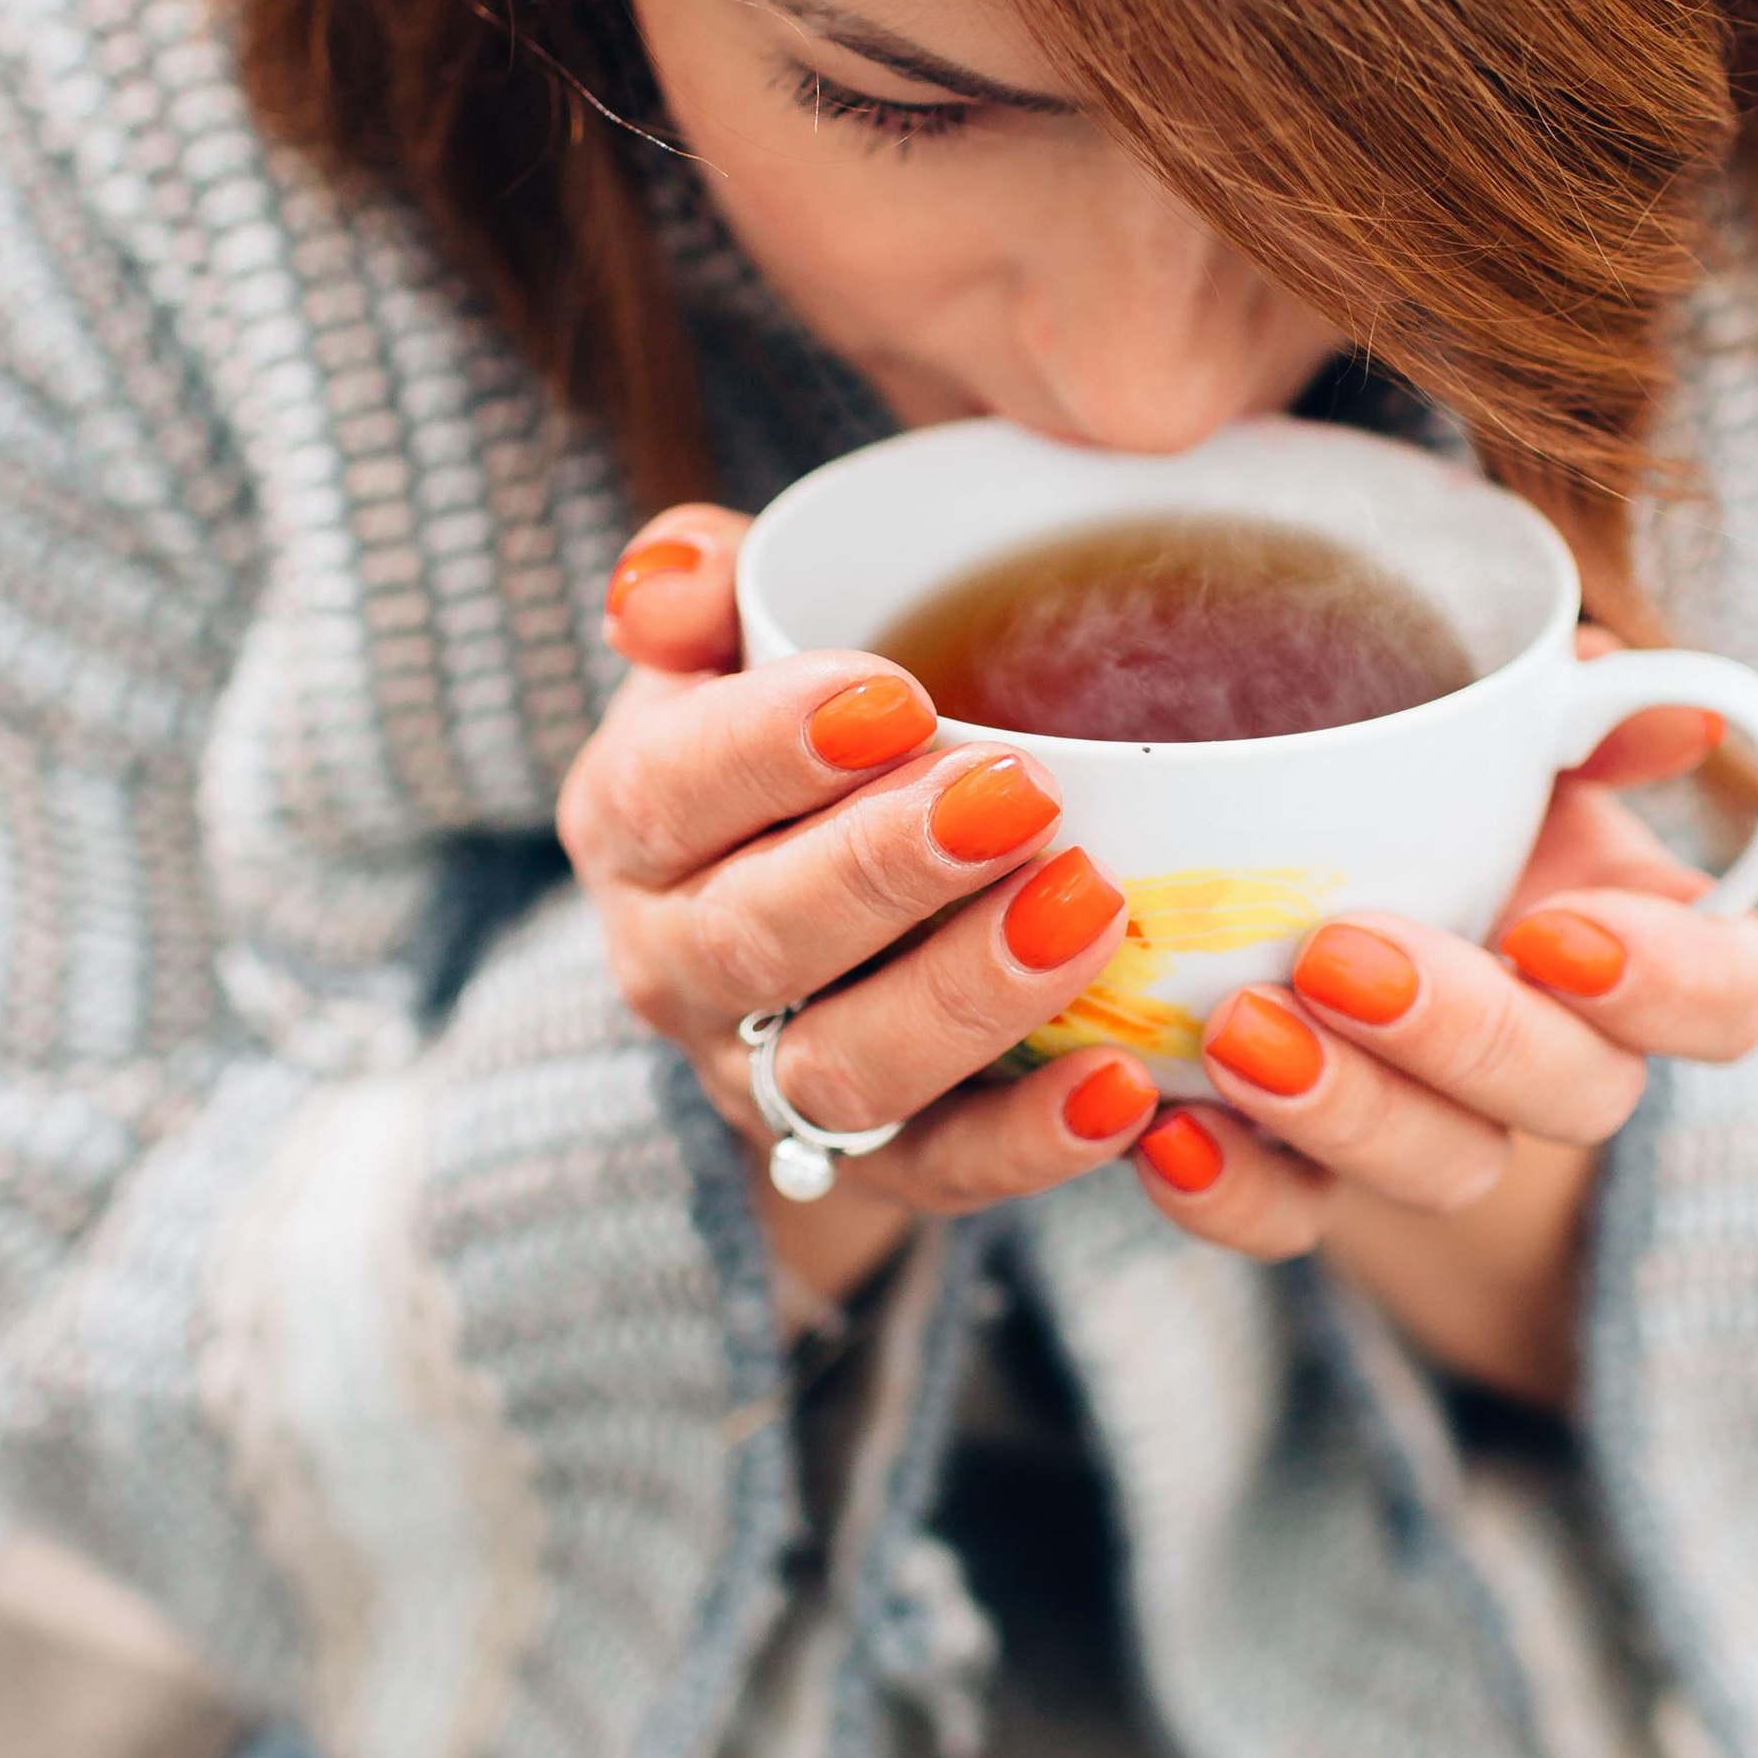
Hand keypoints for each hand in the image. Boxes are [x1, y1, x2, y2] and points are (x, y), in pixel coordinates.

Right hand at [560, 508, 1168, 1306]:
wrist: (801, 904)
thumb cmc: (789, 736)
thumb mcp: (730, 642)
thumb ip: (701, 587)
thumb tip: (667, 584)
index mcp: (630, 823)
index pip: (671, 791)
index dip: (772, 747)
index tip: (896, 697)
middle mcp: (674, 965)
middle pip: (758, 939)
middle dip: (888, 869)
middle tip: (1018, 795)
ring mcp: (761, 1080)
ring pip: (845, 1071)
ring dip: (968, 998)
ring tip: (1087, 910)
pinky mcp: (870, 1162)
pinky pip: (944, 1173)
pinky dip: (1034, 1143)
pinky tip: (1126, 1086)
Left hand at [1140, 642, 1757, 1405]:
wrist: (1266, 852)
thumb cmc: (1409, 769)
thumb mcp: (1483, 725)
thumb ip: (1571, 706)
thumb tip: (1655, 696)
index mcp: (1631, 937)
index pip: (1728, 998)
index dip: (1669, 986)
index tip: (1550, 930)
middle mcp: (1555, 1056)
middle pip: (1579, 1098)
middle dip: (1466, 1035)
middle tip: (1341, 956)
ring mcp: (1438, 1132)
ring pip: (1444, 1171)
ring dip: (1346, 1111)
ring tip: (1234, 1031)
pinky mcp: (1313, 1183)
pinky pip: (1289, 1224)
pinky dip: (1230, 1192)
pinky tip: (1167, 1132)